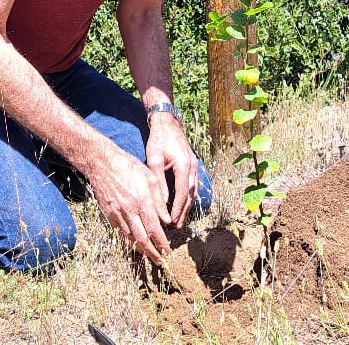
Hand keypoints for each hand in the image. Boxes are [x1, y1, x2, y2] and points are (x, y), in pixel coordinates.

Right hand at [88, 147, 171, 264]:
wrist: (102, 163)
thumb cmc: (129, 166)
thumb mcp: (150, 179)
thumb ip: (159, 201)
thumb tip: (167, 221)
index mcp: (141, 201)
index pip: (154, 229)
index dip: (161, 243)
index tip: (168, 251)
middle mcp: (129, 210)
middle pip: (142, 239)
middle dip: (152, 253)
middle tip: (160, 261)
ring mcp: (117, 213)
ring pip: (130, 238)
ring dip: (141, 249)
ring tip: (150, 255)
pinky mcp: (108, 214)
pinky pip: (120, 231)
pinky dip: (129, 240)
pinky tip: (136, 243)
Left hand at [145, 113, 199, 227]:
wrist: (168, 123)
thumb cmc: (159, 140)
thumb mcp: (154, 160)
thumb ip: (158, 181)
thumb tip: (161, 202)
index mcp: (184, 165)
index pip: (182, 192)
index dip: (178, 209)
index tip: (172, 221)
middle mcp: (192, 167)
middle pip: (190, 195)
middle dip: (184, 211)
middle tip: (178, 226)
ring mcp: (194, 166)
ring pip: (193, 191)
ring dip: (187, 206)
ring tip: (181, 220)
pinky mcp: (192, 165)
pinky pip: (192, 185)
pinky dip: (188, 197)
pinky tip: (183, 205)